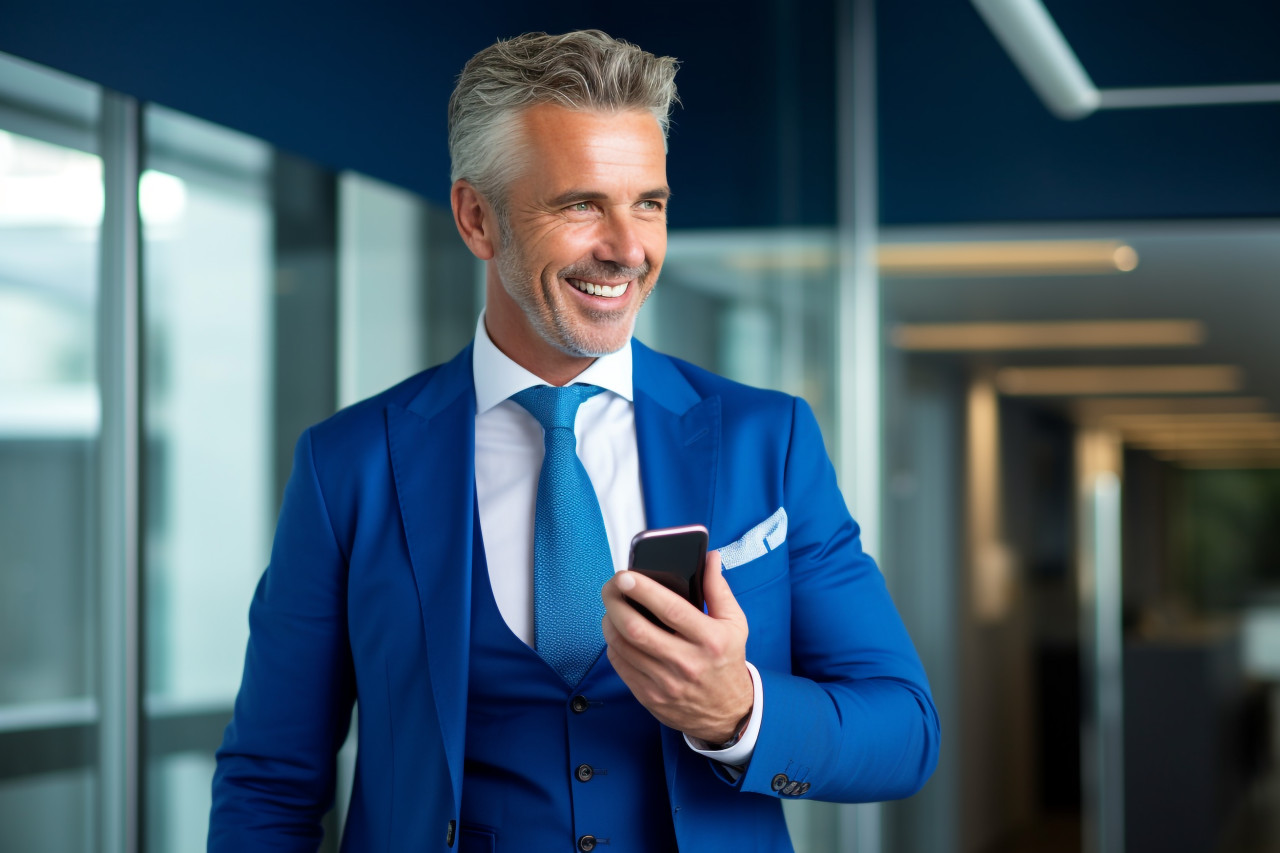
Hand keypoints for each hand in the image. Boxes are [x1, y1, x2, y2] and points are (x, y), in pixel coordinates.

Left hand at [601, 551, 752, 742]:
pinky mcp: (649, 696)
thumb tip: (710, 557)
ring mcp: (665, 682)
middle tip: (611, 586)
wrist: (727, 713)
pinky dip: (613, 643)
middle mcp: (686, 662)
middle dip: (616, 602)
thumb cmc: (727, 661)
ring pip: (623, 646)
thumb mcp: (734, 624)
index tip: (626, 575)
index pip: (671, 610)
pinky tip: (617, 632)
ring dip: (610, 621)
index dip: (644, 590)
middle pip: (637, 629)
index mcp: (709, 640)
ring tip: (612, 606)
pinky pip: (620, 665)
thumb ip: (719, 589)